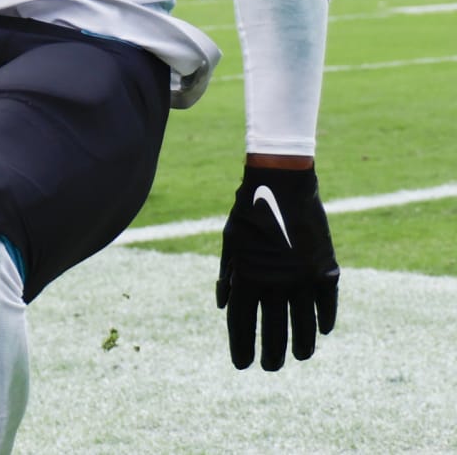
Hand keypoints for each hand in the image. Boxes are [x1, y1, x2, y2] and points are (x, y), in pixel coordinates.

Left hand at [217, 165, 338, 369]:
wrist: (282, 184)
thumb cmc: (248, 213)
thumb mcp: (230, 244)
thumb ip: (228, 276)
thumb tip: (224, 307)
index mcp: (247, 277)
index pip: (242, 324)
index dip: (241, 347)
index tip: (242, 364)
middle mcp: (275, 283)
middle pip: (274, 331)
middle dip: (270, 353)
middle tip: (269, 367)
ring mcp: (303, 278)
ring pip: (304, 325)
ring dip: (301, 346)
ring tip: (297, 357)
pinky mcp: (325, 270)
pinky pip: (326, 305)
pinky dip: (324, 320)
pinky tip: (321, 331)